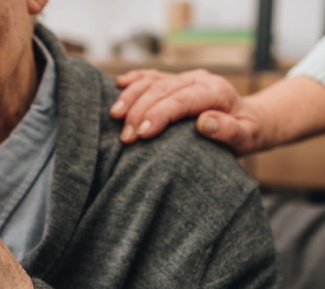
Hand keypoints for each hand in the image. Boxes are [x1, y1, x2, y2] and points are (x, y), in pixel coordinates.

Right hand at [111, 69, 264, 154]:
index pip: (181, 99)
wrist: (249, 119)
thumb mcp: (246, 137)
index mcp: (215, 91)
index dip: (159, 114)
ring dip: (130, 98)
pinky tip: (117, 85)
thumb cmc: (246, 132)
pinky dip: (133, 80)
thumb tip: (204, 123)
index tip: (143, 134)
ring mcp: (184, 78)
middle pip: (161, 90)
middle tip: (126, 138)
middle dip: (139, 112)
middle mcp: (198, 79)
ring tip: (115, 117)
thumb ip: (228, 131)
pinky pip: (150, 76)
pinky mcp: (174, 81)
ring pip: (151, 80)